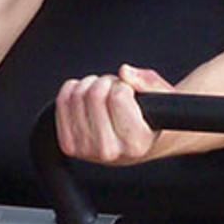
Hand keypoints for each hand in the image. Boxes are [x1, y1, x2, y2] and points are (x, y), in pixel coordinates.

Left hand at [53, 64, 173, 164]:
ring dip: (91, 85)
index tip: (130, 92)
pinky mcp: (68, 146)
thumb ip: (148, 82)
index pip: (118, 96)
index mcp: (136, 144)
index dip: (124, 85)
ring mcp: (86, 151)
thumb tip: (124, 72)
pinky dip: (74, 90)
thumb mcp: (162, 98)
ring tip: (104, 96)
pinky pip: (61, 102)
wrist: (137, 143)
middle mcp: (110, 152)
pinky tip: (87, 98)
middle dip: (107, 82)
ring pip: (77, 95)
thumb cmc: (152, 118)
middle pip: (94, 94)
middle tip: (116, 91)